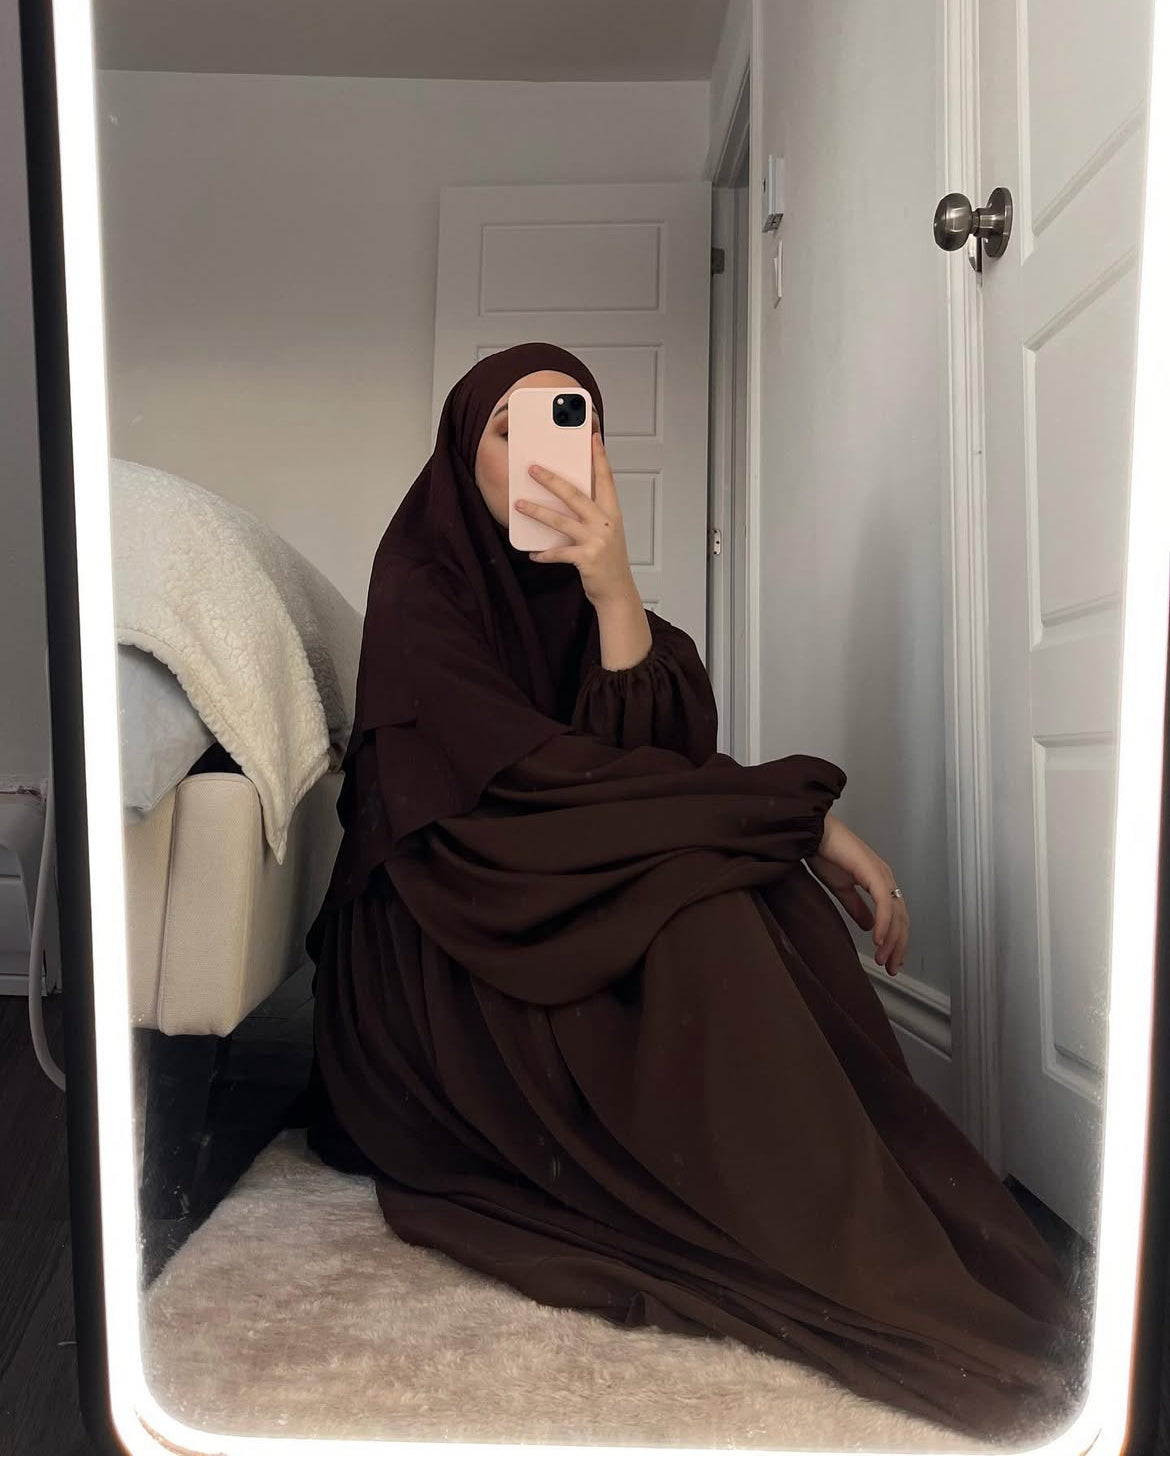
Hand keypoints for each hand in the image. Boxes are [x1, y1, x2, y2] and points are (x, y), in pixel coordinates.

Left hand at [514, 433, 636, 607]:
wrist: (618, 591)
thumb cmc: (608, 561)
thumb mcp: (606, 532)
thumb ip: (592, 514)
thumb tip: (567, 496)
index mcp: (612, 512)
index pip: (606, 479)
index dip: (599, 457)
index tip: (593, 437)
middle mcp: (606, 522)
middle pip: (575, 494)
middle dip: (552, 480)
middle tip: (532, 468)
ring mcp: (597, 540)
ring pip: (561, 521)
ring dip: (537, 511)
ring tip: (519, 504)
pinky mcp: (586, 558)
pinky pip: (558, 553)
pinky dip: (544, 553)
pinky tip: (532, 553)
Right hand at [805, 813, 909, 976]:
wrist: (813, 833)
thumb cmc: (825, 854)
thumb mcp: (841, 888)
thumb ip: (856, 907)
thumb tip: (870, 927)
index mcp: (880, 881)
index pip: (895, 916)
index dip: (895, 940)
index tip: (889, 961)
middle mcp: (886, 878)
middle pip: (901, 918)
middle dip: (898, 946)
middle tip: (891, 968)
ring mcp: (882, 875)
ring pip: (896, 914)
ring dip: (892, 940)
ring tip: (883, 959)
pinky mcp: (873, 873)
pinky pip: (883, 903)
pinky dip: (884, 923)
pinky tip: (878, 940)